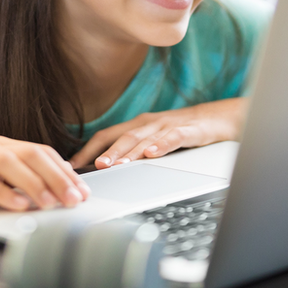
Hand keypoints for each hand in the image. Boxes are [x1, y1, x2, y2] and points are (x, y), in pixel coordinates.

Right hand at [0, 136, 91, 222]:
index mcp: (5, 146)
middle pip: (32, 154)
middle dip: (58, 177)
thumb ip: (22, 178)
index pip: (43, 152)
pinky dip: (3, 193)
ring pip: (11, 163)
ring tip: (50, 203)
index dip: (66, 171)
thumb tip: (59, 185)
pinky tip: (18, 205)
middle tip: (74, 199)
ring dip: (34, 184)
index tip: (83, 190)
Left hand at [69, 98, 247, 169]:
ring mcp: (168, 125)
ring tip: (119, 165)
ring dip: (130, 152)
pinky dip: (163, 145)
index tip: (72, 165)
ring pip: (146, 138)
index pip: (106, 135)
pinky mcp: (189, 130)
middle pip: (123, 137)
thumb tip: (102, 169)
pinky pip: (174, 137)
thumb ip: (130, 150)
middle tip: (94, 167)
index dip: (88, 149)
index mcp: (137, 125)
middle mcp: (149, 123)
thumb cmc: (179, 131)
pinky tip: (154, 154)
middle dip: (107, 153)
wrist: (215, 118)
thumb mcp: (152, 138)